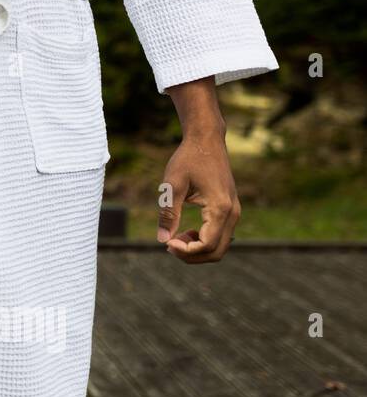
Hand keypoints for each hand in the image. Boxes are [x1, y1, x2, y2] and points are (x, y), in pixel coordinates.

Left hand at [157, 129, 240, 262]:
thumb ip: (168, 213)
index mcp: (220, 208)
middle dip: (192, 255)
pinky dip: (204, 241)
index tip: (166, 243)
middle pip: (217, 252)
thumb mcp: (173, 185)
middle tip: (168, 245)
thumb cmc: (188, 159)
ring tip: (175, 239)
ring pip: (220, 246)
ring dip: (198, 250)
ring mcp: (234, 212)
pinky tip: (185, 232)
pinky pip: (221, 236)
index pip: (206, 245)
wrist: (207, 140)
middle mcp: (233, 213)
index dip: (186, 251)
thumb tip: (163, 241)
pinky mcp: (230, 210)